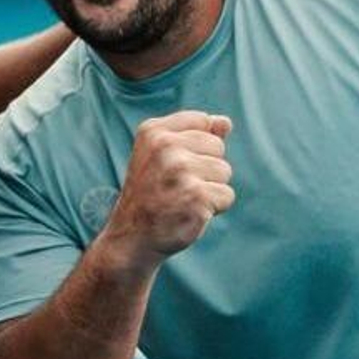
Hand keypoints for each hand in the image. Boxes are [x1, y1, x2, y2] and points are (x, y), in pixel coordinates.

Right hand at [101, 111, 234, 266]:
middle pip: (217, 147)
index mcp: (154, 131)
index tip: (173, 164)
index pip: (204, 121)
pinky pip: (226, 196)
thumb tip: (225, 122)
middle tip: (177, 186)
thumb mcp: (163, 155)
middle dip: (206, 169)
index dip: (198, 146)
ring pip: (224, 171)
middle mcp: (165, 147)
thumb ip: (195, 133)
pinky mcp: (196, 197)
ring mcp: (180, 172)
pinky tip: (189, 213)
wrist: (132, 237)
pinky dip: (214, 208)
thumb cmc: (152, 193)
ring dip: (210, 189)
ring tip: (182, 199)